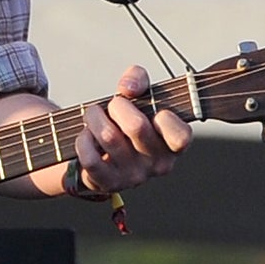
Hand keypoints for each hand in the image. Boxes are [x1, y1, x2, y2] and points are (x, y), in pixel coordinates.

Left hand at [70, 65, 190, 196]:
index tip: (152, 109)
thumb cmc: (128, 120)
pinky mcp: (108, 184)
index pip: (181, 136)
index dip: (165, 117)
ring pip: (109, 137)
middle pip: (136, 126)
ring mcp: (133, 177)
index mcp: (174, 144)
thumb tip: (128, 89)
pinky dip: (83, 139)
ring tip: (94, 115)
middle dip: (117, 106)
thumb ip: (138, 79)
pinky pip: (90, 157)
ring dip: (94, 117)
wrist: (104, 153)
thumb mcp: (140, 95)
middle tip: (112, 105)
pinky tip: (87, 135)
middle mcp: (158, 164)